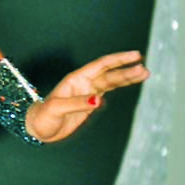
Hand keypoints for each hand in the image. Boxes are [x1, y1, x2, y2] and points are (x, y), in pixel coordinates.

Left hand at [25, 51, 149, 143]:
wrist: (39, 128)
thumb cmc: (44, 116)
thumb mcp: (58, 109)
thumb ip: (77, 104)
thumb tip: (99, 101)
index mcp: (75, 79)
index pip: (101, 66)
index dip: (118, 60)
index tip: (135, 56)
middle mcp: (83, 83)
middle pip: (109, 74)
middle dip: (127, 71)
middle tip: (144, 69)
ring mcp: (88, 92)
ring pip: (111, 82)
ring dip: (127, 78)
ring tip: (145, 74)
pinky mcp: (90, 103)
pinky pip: (108, 91)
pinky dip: (120, 86)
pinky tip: (132, 82)